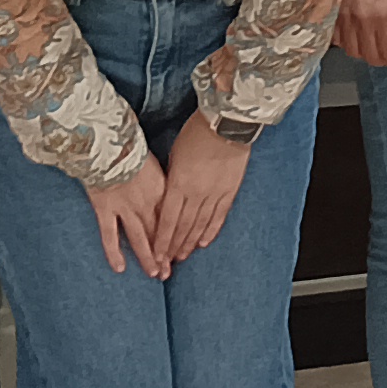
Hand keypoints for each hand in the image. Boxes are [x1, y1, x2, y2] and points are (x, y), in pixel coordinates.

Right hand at [85, 152, 171, 278]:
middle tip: (168, 272)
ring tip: (153, 275)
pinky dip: (114, 253)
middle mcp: (146, 203)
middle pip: (158, 233)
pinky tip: (120, 268)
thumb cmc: (132, 146)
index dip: (176, 238)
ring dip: (147, 258)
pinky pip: (110, 235)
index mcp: (162, 190)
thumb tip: (174, 189)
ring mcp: (125, 208)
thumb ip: (163, 181)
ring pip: (139, 238)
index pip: (172, 220)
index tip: (180, 252)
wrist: (108, 142)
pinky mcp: (105, 209)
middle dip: (164, 254)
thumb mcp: (156, 163)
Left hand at [156, 115, 254, 265]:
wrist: (226, 123)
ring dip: (189, 243)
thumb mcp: (175, 155)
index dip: (162, 240)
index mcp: (179, 183)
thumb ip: (171, 179)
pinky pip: (219, 216)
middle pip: (183, 227)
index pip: (168, 220)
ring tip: (182, 257)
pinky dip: (211, 230)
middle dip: (173, 247)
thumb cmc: (196, 133)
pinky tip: (204, 242)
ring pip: (200, 225)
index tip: (156, 255)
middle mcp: (196, 193)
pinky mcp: (229, 190)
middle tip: (167, 263)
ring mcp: (214, 193)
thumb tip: (167, 196)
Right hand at [334, 0, 386, 68]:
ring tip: (367, 44)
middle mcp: (363, 21)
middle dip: (379, 59)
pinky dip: (345, 42)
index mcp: (382, 14)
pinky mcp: (329, 15)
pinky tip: (351, 35)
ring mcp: (344, 19)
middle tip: (383, 55)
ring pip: (352, 51)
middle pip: (370, 56)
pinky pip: (336, 40)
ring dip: (362, 51)